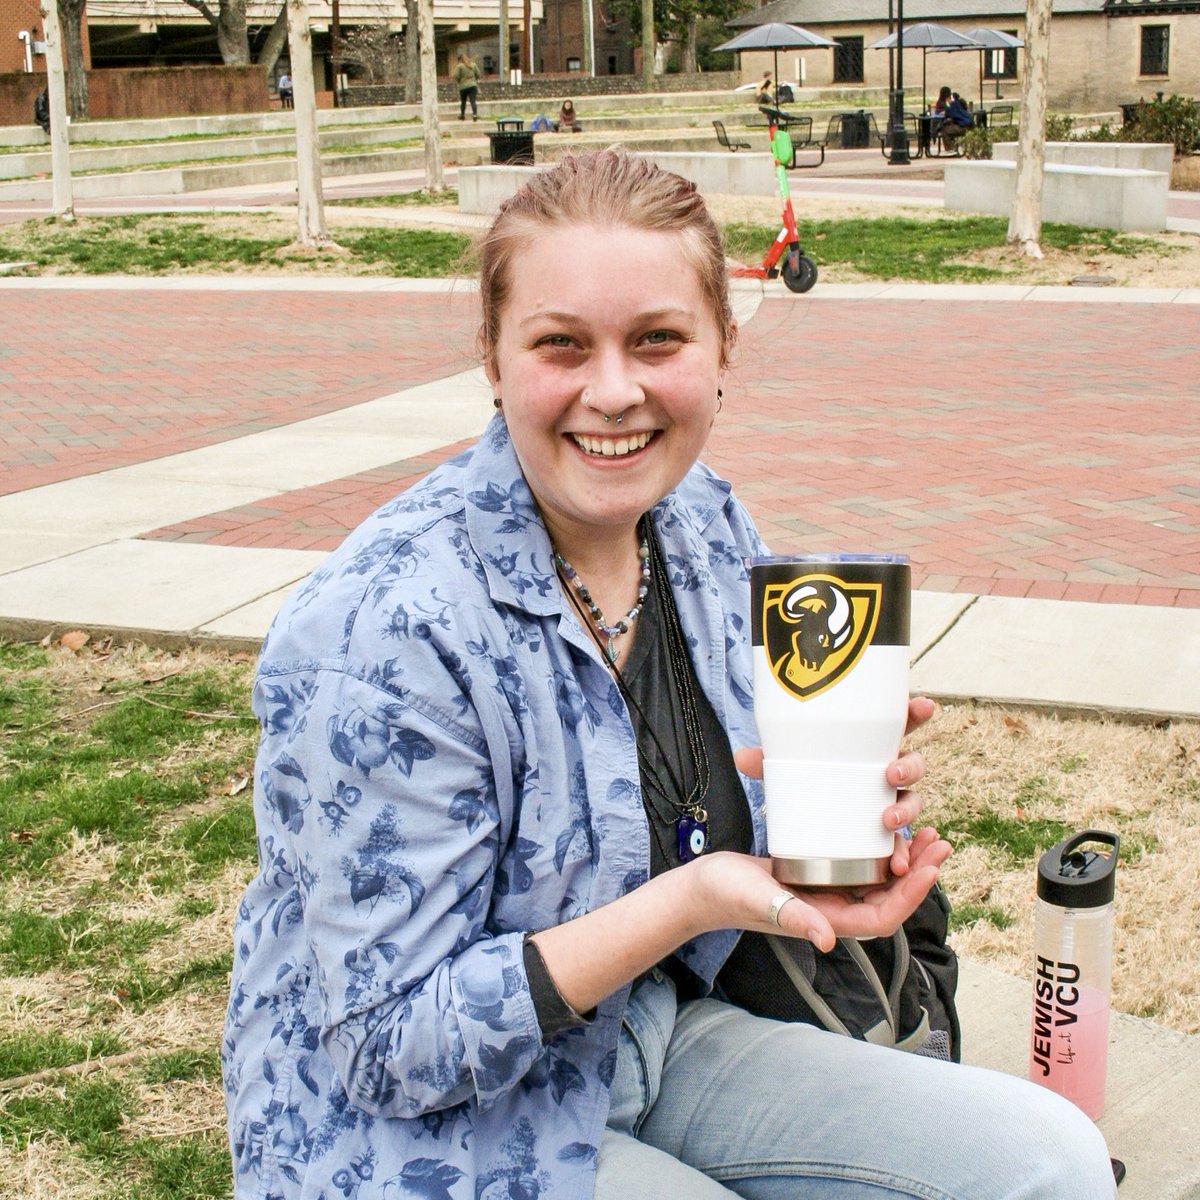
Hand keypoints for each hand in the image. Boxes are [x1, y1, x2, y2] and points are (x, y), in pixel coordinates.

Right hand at [729, 696, 947, 949]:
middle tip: (939, 842)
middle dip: (919, 873)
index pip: (883, 916)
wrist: (702, 886)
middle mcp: (832, 910)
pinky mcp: (816, 874)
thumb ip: (792, 917)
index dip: (911, 896)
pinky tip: (884, 828)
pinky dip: (878, 850)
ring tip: (925, 833)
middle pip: (890, 898)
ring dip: (905, 861)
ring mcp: (825, 892)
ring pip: (878, 881)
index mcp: (826, 921)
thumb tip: (828, 941)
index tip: (929, 867)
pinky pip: (858, 866)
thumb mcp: (759, 899)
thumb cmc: (726, 894)